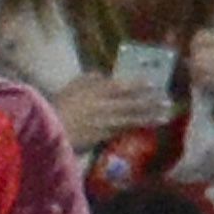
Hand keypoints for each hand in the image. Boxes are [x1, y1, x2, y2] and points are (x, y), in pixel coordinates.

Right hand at [51, 72, 171, 155]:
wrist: (45, 131)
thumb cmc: (55, 107)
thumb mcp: (70, 87)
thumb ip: (88, 79)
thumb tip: (103, 76)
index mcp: (94, 91)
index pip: (122, 86)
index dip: (140, 84)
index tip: (154, 83)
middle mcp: (103, 105)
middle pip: (132, 102)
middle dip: (151, 101)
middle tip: (168, 100)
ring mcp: (103, 122)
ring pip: (131, 117)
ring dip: (150, 116)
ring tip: (165, 115)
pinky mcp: (100, 137)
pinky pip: (122, 130)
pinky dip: (135, 128)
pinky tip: (146, 127)